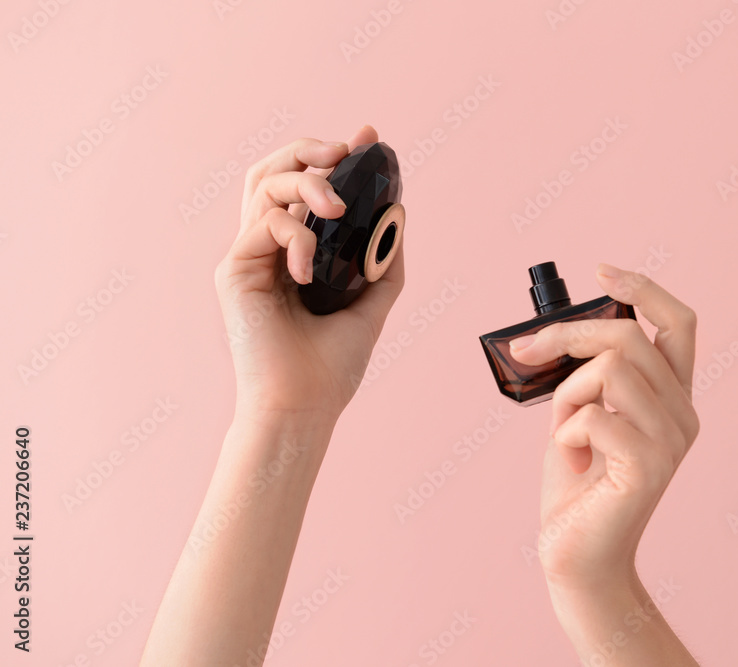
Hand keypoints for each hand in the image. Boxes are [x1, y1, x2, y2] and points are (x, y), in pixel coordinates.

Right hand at [215, 126, 403, 425]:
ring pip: (264, 185)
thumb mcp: (371, 303)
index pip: (304, 190)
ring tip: (337, 207)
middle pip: (273, 172)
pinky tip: (308, 272)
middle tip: (345, 151)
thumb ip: (383, 262)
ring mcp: (248, 257)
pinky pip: (265, 225)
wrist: (304, 407)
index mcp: (294, 254)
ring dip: (307, 183)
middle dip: (308, 150)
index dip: (331, 157)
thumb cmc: (332, 366)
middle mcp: (267, 249)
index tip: (368, 137)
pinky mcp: (234, 271)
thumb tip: (398, 216)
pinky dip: (295, 237)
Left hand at [510, 264, 698, 591]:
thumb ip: (588, 374)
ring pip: (610, 370)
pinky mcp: (649, 466)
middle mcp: (684, 414)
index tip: (602, 271)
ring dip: (567, 394)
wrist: (577, 554)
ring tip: (566, 432)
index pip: (680, 323)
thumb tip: (560, 330)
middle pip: (629, 337)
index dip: (644, 288)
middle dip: (568, 336)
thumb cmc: (576, 484)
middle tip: (527, 351)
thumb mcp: (580, 412)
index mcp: (673, 396)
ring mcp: (672, 441)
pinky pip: (592, 415)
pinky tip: (572, 460)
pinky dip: (566, 431)